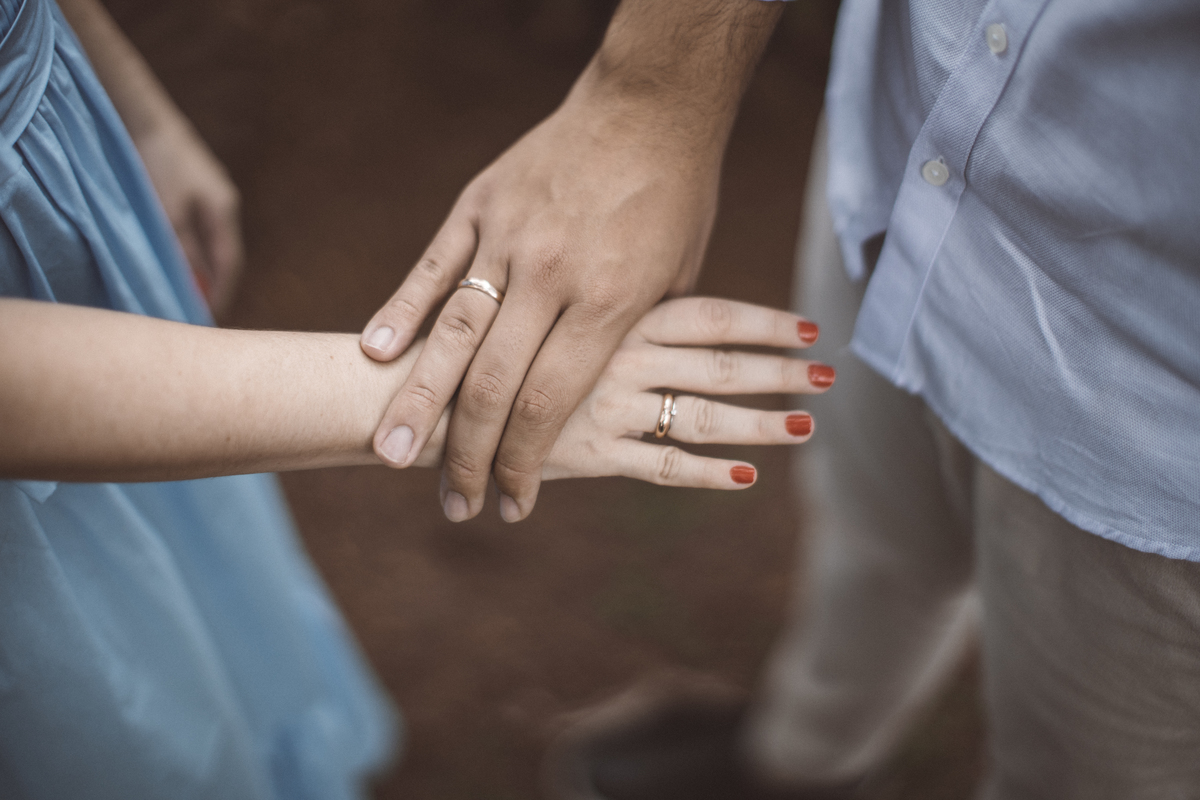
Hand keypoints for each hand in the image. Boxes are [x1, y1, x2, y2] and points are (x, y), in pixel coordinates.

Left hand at [134, 119, 242, 315]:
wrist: (143, 114)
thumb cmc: (157, 162)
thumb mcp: (167, 211)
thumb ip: (183, 249)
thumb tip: (194, 284)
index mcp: (224, 210)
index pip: (229, 263)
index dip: (220, 292)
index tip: (208, 318)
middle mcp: (224, 204)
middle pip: (223, 254)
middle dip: (213, 284)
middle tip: (197, 310)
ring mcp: (210, 194)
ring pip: (210, 242)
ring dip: (200, 267)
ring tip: (185, 290)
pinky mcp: (193, 187)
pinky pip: (198, 229)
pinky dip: (191, 249)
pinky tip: (178, 257)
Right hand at [360, 74, 729, 521]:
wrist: (650, 105)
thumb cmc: (675, 201)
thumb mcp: (675, 283)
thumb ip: (632, 342)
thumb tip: (603, 400)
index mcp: (610, 302)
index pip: (551, 403)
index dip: (524, 462)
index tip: (510, 503)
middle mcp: (553, 273)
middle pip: (494, 383)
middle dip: (467, 452)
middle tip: (448, 501)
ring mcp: (509, 236)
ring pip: (453, 332)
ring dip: (419, 400)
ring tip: (389, 452)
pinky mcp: (479, 203)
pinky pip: (433, 265)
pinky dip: (402, 311)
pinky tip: (376, 355)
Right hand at [511, 297, 831, 491]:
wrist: (431, 383)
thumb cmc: (492, 331)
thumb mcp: (553, 292)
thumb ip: (612, 303)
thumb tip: (668, 302)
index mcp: (614, 310)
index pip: (710, 314)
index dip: (764, 322)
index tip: (811, 327)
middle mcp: (618, 354)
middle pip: (720, 363)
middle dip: (780, 371)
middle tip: (830, 375)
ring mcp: (606, 404)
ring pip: (703, 415)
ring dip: (761, 422)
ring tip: (808, 426)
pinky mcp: (589, 451)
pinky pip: (662, 466)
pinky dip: (707, 473)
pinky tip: (747, 476)